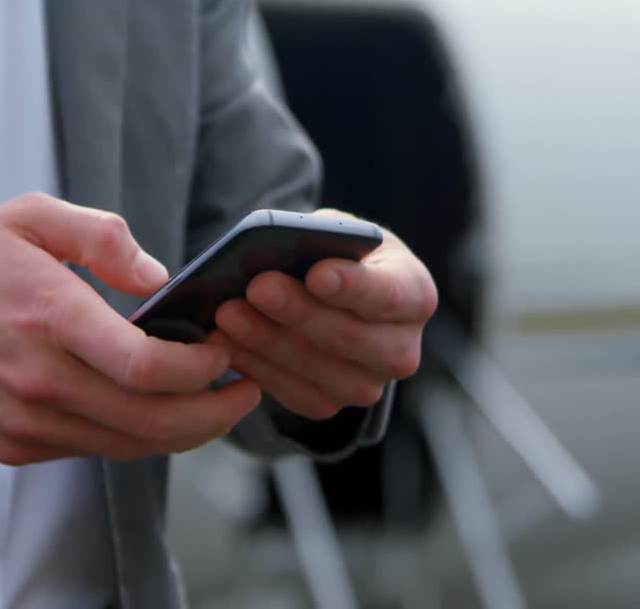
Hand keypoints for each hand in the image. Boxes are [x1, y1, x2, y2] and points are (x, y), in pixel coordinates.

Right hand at [0, 192, 260, 464]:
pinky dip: (134, 436)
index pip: (147, 367)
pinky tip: (155, 409)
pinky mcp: (13, 444)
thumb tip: (160, 275)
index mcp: (51, 316)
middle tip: (247, 391)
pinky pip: (92, 450)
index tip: (225, 350)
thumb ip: (103, 235)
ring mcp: (25, 420)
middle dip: (215, 413)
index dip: (201, 368)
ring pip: (128, 446)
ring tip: (216, 404)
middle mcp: (40, 380)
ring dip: (184, 432)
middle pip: (152, 421)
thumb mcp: (30, 215)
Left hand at [212, 209, 437, 419]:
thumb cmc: (338, 256)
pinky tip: (225, 342)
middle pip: (352, 338)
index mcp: (414, 294)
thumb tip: (276, 252)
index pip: (390, 295)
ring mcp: (368, 384)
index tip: (317, 274)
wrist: (335, 297)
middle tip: (257, 287)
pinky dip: (255, 365)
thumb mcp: (337, 234)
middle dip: (299, 312)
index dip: (354, 287)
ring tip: (227, 313)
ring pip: (317, 369)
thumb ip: (319, 240)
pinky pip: (291, 392)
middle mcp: (401, 348)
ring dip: (267, 341)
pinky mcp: (330, 404)